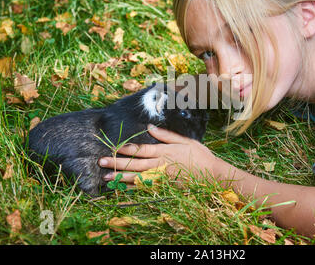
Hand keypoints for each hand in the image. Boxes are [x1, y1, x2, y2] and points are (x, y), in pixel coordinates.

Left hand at [98, 124, 219, 183]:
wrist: (213, 175)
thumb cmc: (200, 156)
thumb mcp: (185, 141)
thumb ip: (166, 135)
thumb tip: (150, 126)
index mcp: (165, 152)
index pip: (142, 149)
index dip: (127, 149)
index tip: (114, 148)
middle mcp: (161, 165)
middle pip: (135, 164)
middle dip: (117, 163)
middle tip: (101, 162)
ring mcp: (163, 178)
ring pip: (137, 178)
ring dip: (121, 177)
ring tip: (106, 177)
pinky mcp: (165, 187)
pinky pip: (146, 189)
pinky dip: (133, 188)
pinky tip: (122, 188)